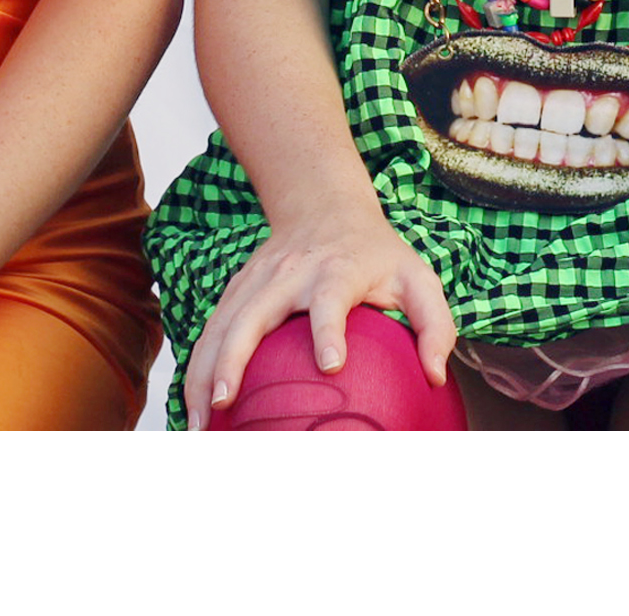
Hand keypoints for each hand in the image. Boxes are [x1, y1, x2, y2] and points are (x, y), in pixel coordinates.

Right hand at [181, 207, 457, 430]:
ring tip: (197, 423)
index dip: (328, 329)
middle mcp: (288, 274)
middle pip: (252, 315)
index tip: (330, 365)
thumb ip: (435, 324)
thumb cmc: (375, 253)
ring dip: (202, 373)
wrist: (324, 205)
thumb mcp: (416, 277)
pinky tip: (194, 407)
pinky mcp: (236, 289)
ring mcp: (256, 280)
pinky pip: (211, 331)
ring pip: (220, 327)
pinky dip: (197, 368)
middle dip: (233, 360)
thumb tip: (435, 376)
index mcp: (336, 270)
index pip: (329, 299)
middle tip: (225, 404)